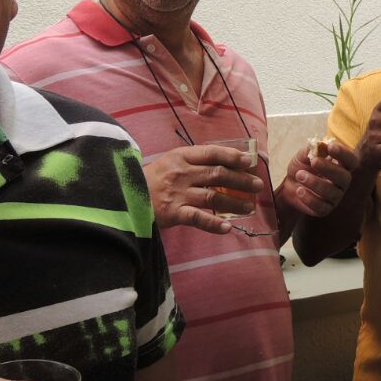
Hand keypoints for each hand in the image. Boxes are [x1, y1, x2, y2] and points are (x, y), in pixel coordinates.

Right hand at [143, 146, 265, 233]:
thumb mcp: (169, 163)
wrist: (123, 196)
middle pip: (218, 175)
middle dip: (241, 180)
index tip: (249, 162)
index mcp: (180, 157)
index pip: (212, 153)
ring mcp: (177, 193)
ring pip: (213, 196)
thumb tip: (223, 165)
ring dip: (234, 202)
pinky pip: (199, 218)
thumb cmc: (149, 180)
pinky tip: (227, 228)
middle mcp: (181, 173)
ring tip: (249, 207)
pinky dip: (214, 224)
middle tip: (257, 186)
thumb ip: (191, 163)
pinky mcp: (173, 213)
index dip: (233, 156)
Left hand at [277, 142, 358, 216]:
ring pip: (332, 193)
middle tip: (313, 161)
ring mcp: (335, 197)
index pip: (351, 161)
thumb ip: (313, 149)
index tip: (331, 147)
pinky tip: (299, 190)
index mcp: (341, 166)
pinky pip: (321, 206)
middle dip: (329, 168)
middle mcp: (342, 182)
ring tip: (299, 175)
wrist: (289, 184)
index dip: (344, 154)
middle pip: (345, 177)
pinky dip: (309, 198)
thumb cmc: (302, 166)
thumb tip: (322, 144)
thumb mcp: (304, 154)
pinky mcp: (325, 209)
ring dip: (315, 183)